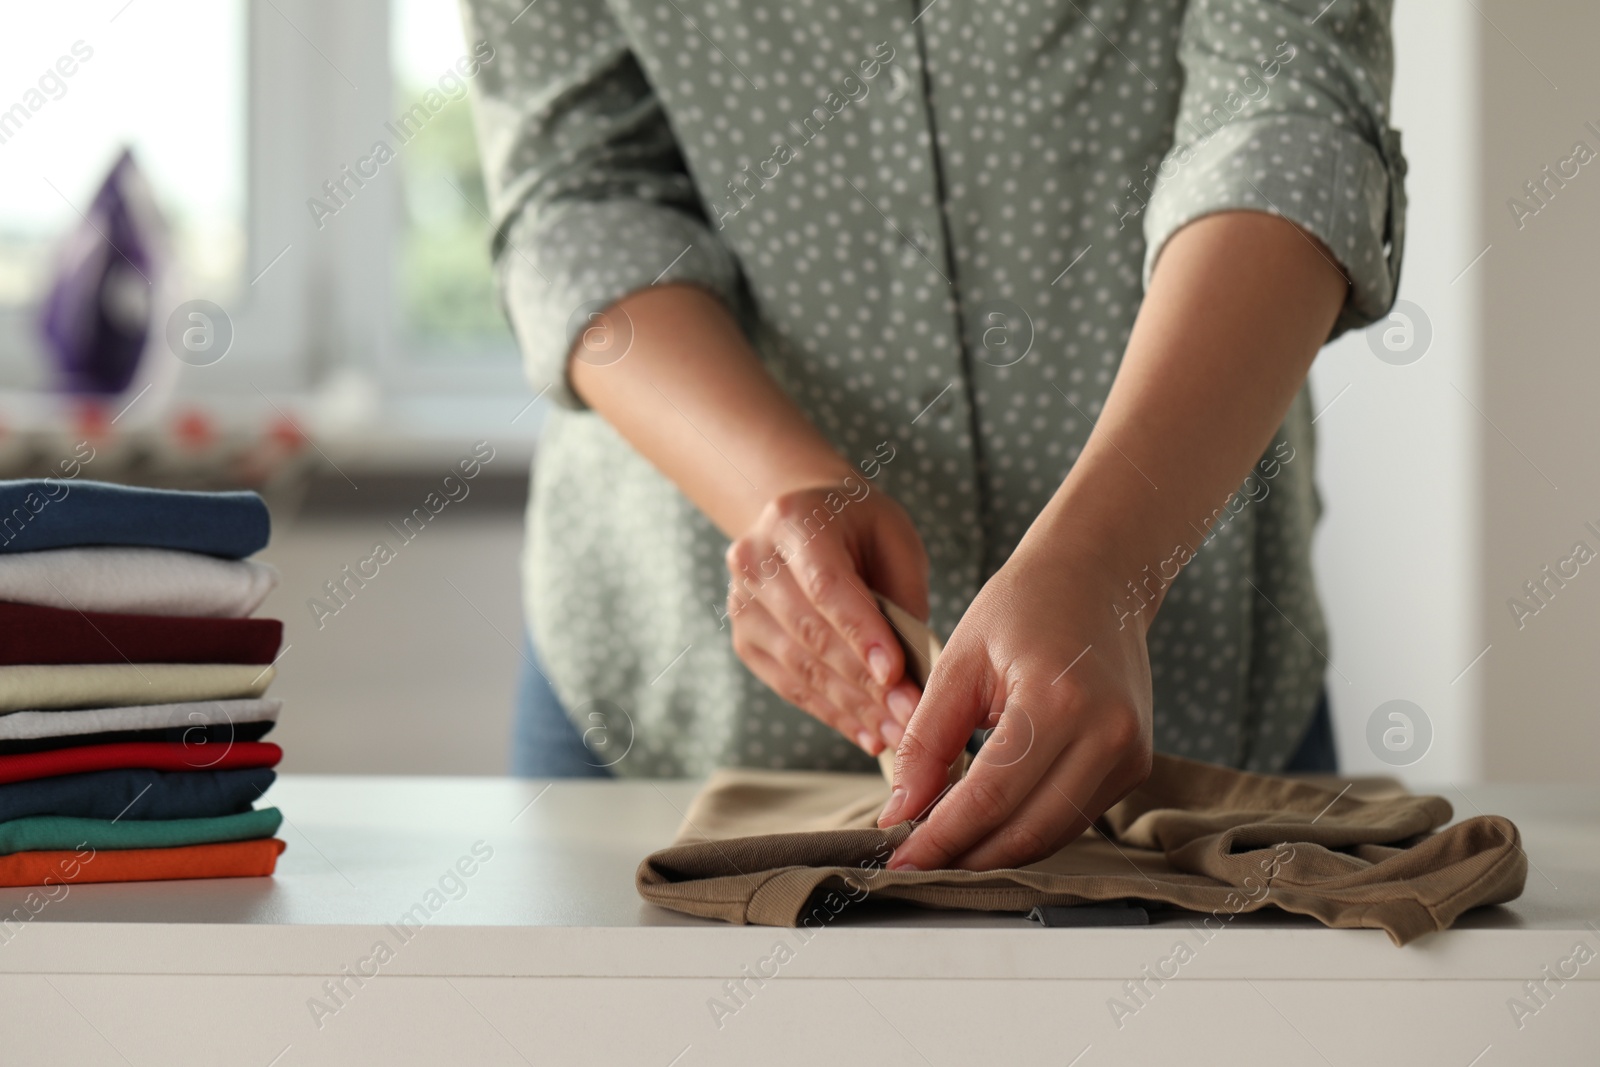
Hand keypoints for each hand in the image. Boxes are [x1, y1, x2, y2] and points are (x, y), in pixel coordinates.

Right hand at [726, 479, 928, 755]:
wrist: (803, 519)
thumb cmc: (859, 529)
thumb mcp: (893, 538)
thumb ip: (901, 595)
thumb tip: (911, 672)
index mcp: (794, 520)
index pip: (825, 586)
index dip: (860, 634)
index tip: (895, 674)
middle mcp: (755, 561)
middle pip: (810, 632)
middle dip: (864, 682)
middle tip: (909, 716)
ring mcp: (742, 605)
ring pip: (799, 667)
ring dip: (851, 707)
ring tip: (896, 733)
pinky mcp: (745, 641)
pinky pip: (790, 686)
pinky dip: (832, 713)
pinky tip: (867, 733)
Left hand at [877, 542, 1152, 869]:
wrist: (1099, 577)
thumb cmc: (1025, 605)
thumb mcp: (959, 661)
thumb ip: (927, 741)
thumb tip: (899, 812)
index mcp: (1058, 701)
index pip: (989, 798)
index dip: (939, 838)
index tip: (898, 860)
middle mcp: (1107, 735)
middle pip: (1025, 831)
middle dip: (963, 858)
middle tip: (913, 865)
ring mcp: (1130, 755)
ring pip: (1051, 836)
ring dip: (994, 853)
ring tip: (941, 851)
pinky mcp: (1135, 766)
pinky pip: (1071, 818)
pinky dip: (1025, 830)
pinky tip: (984, 827)